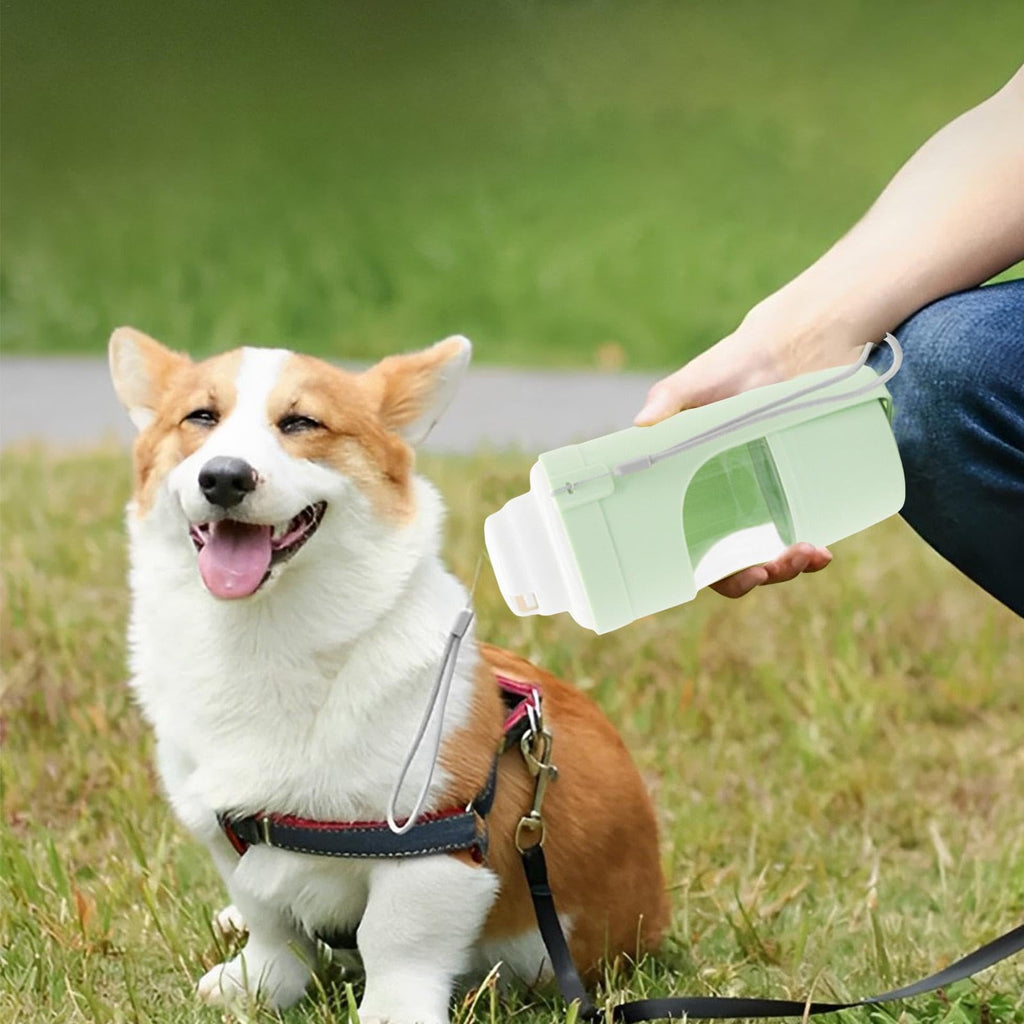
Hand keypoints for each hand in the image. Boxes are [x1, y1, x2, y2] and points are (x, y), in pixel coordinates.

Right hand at [634, 302, 848, 597]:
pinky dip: (810, 553)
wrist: (795, 343)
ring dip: (787, 567)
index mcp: (690, 485)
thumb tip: (641, 424)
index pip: (690, 545)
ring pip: (768, 555)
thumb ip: (670, 399)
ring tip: (809, 554)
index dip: (707, 572)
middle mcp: (724, 501)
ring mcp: (764, 499)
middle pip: (732, 561)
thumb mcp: (698, 381)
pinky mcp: (798, 490)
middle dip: (754, 574)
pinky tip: (823, 550)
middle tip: (772, 568)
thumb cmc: (735, 363)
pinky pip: (800, 534)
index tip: (728, 575)